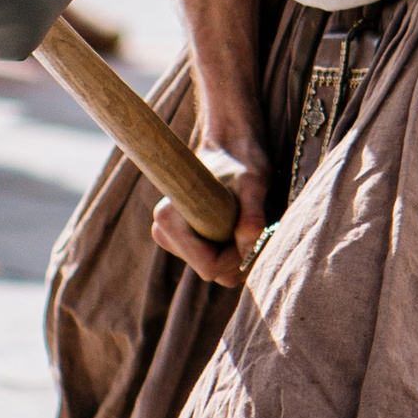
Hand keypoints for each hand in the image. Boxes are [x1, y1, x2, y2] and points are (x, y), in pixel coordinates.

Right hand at [152, 118, 266, 289]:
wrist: (231, 146)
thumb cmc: (242, 160)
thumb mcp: (253, 184)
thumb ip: (252, 216)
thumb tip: (248, 247)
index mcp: (169, 219)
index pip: (208, 266)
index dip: (236, 257)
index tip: (250, 230)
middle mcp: (164, 232)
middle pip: (212, 271)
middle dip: (238, 256)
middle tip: (253, 224)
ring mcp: (172, 238)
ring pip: (214, 270)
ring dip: (238, 254)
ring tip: (246, 222)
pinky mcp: (183, 241)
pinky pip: (213, 263)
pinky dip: (232, 253)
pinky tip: (239, 227)